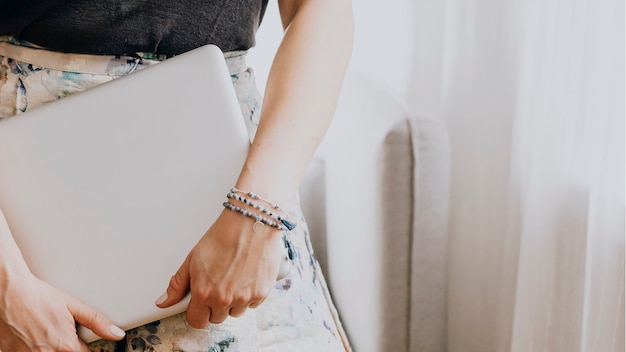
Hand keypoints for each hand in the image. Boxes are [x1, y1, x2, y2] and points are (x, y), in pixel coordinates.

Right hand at [0, 211, 124, 351]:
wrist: (8, 293)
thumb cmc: (38, 297)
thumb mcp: (73, 306)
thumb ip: (96, 322)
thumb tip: (116, 333)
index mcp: (65, 345)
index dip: (87, 348)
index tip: (82, 343)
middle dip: (69, 348)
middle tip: (63, 334)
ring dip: (52, 348)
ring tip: (48, 333)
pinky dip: (36, 348)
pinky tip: (34, 337)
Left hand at [155, 209, 283, 327]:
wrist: (251, 222)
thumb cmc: (223, 235)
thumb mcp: (193, 258)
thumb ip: (178, 284)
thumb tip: (164, 301)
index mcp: (204, 292)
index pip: (197, 321)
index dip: (196, 313)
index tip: (198, 306)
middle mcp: (224, 299)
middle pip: (216, 318)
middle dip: (214, 306)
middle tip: (217, 285)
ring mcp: (245, 297)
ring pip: (235, 312)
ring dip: (233, 302)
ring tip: (233, 278)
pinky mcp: (262, 292)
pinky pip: (253, 304)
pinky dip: (250, 294)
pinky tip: (246, 276)